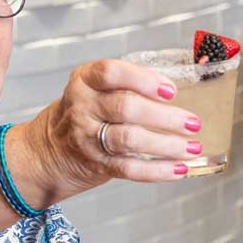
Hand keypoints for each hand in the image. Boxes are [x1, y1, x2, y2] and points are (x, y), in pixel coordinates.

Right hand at [16, 60, 207, 196]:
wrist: (49, 151)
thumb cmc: (87, 113)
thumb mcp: (97, 90)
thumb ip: (130, 84)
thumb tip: (177, 88)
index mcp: (85, 81)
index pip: (111, 73)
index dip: (143, 80)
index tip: (171, 90)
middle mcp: (83, 107)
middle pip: (126, 108)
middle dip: (165, 117)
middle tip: (193, 123)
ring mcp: (87, 138)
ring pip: (130, 139)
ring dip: (166, 145)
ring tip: (192, 147)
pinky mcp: (96, 164)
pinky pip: (129, 169)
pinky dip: (158, 170)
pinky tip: (179, 168)